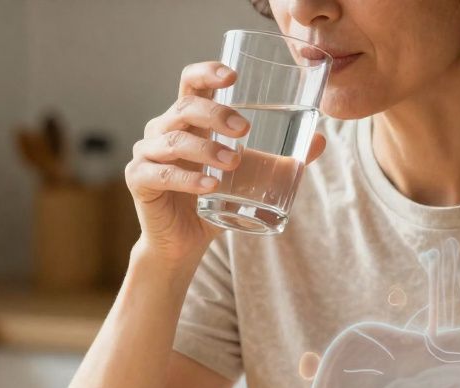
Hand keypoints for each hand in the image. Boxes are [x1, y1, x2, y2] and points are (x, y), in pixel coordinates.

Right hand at [126, 61, 325, 268]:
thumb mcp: (250, 177)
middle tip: (246, 130)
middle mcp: (162, 129)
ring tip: (233, 162)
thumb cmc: (213, 201)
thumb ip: (278, 158)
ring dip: (206, 148)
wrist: (184, 243)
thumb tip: (320, 140)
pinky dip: (188, 179)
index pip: (191, 82)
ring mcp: (147, 153)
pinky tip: (210, 186)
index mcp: (187, 119)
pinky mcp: (139, 180)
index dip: (207, 72)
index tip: (232, 75)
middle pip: (185, 107)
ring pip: (173, 140)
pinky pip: (160, 173)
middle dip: (216, 113)